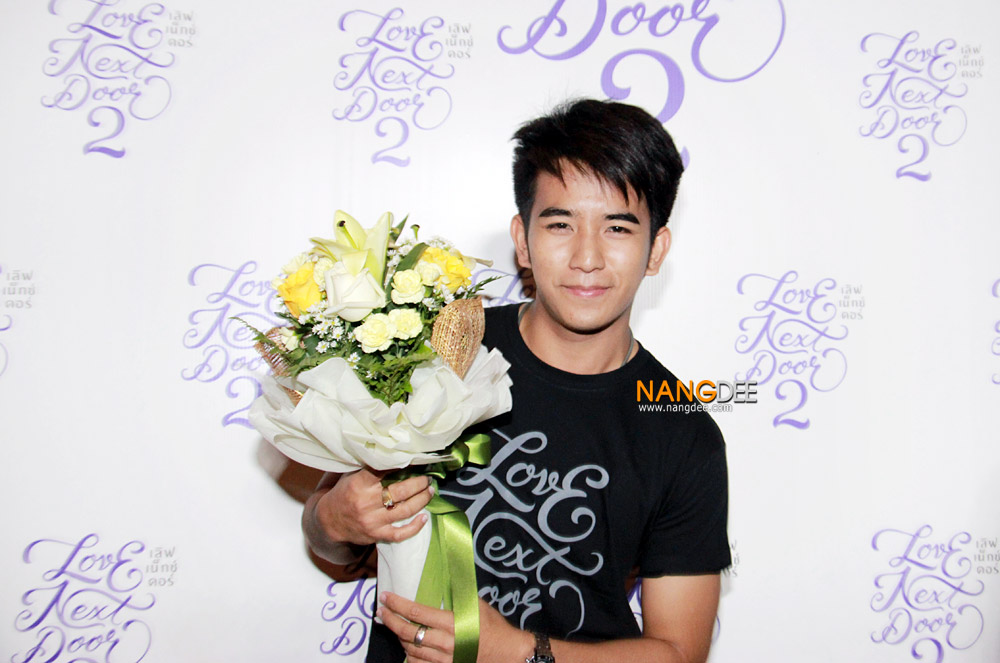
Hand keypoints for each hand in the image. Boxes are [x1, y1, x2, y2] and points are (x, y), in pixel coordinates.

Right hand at [313, 469, 433, 545]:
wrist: (328, 521)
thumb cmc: (344, 493)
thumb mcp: (351, 476)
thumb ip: (371, 468)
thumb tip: (396, 454)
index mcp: (359, 484)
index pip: (384, 470)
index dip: (402, 464)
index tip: (415, 459)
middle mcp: (366, 502)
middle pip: (401, 490)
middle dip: (419, 483)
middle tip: (427, 478)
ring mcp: (372, 521)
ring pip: (405, 510)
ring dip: (422, 500)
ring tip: (430, 491)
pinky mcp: (376, 535)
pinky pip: (399, 534)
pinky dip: (414, 527)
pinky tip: (424, 518)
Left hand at [378, 593, 528, 662]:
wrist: (508, 654)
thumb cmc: (494, 627)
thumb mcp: (477, 605)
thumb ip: (458, 594)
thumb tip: (444, 577)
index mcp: (452, 623)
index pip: (416, 612)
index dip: (398, 604)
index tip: (386, 597)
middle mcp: (445, 643)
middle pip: (408, 632)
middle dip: (390, 620)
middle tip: (381, 611)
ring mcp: (443, 660)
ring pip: (410, 650)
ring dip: (397, 637)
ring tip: (392, 625)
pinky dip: (408, 655)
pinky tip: (406, 646)